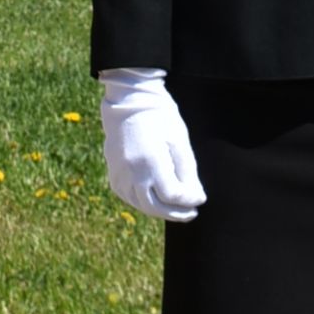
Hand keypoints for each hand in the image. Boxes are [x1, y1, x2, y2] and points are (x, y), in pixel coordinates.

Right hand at [100, 70, 206, 221]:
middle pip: (155, 206)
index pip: (172, 195)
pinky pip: (128, 196)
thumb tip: (197, 198)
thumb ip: (188, 172)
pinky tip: (155, 199)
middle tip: (191, 213)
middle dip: (176, 213)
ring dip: (160, 210)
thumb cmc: (160, 116)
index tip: (200, 198)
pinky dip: (142, 202)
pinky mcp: (113, 171)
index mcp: (151, 160)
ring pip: (140, 205)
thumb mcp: (179, 141)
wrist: (129, 99)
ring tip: (175, 208)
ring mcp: (120, 172)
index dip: (189, 200)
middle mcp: (132, 170)